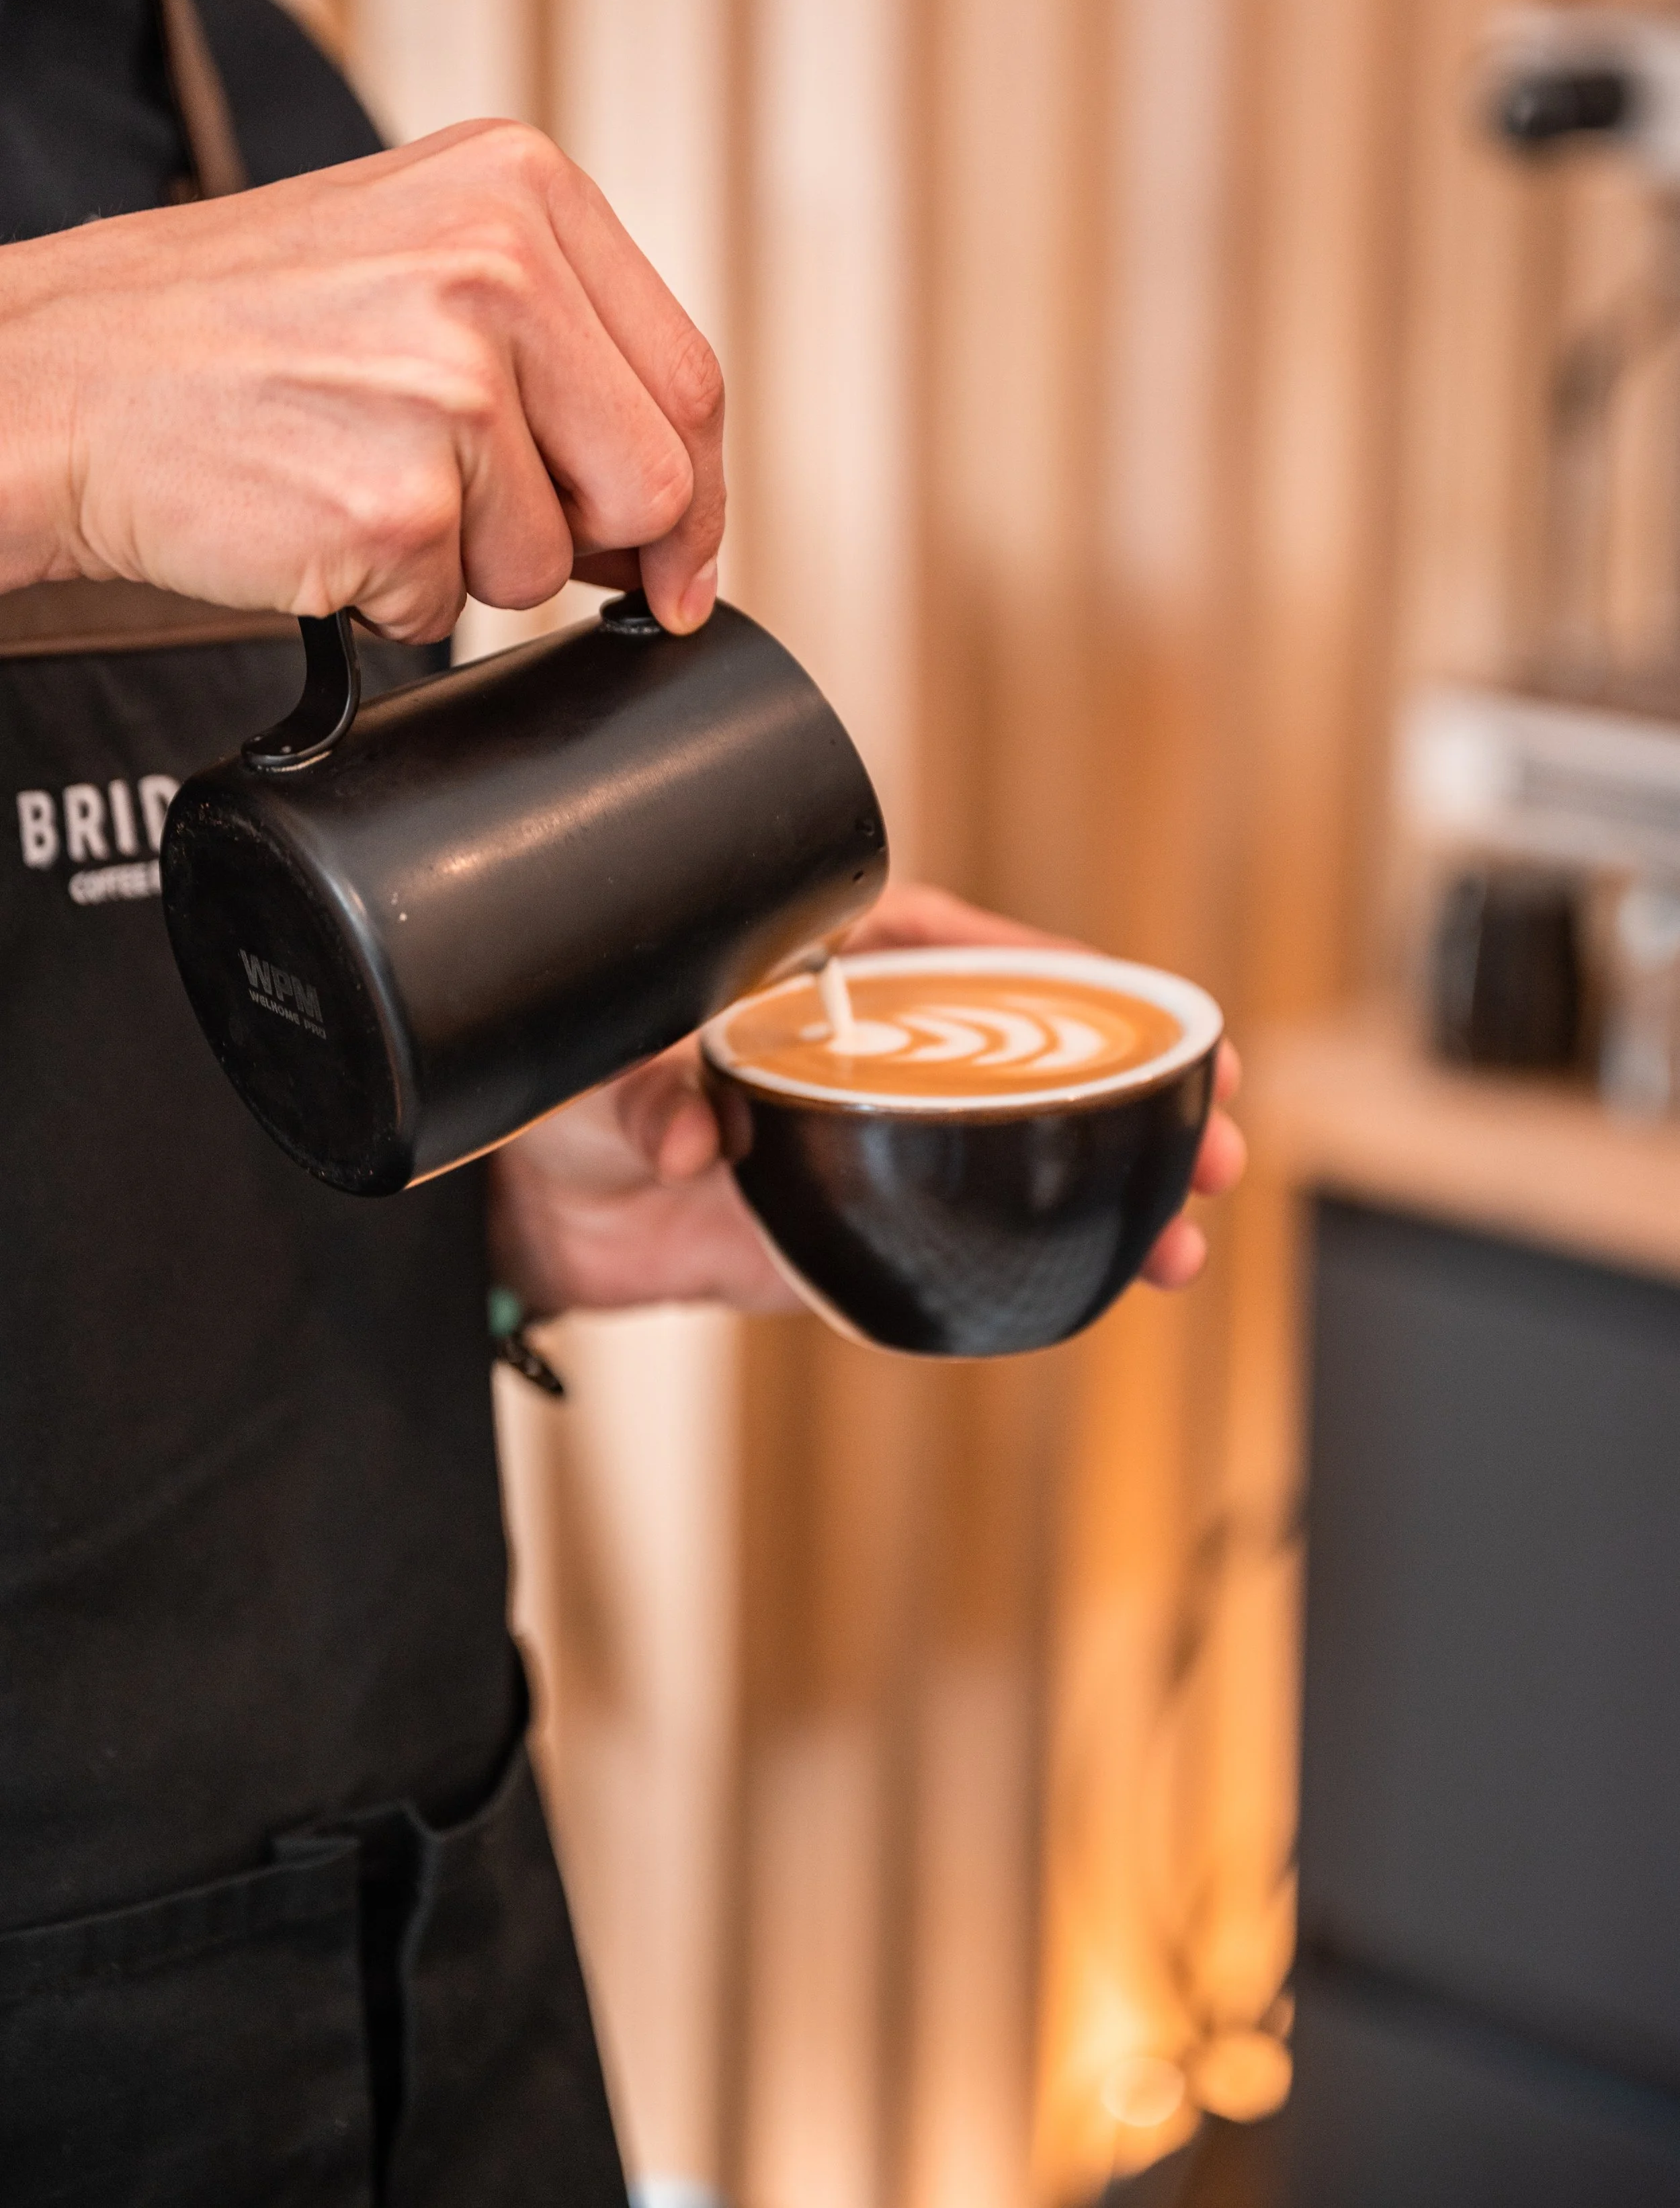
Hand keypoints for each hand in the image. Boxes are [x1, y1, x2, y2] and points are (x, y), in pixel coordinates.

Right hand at [0, 118, 722, 639]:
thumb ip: (558, 351)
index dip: (693, 493)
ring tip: (358, 481)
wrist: (55, 379)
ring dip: (464, 563)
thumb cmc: (221, 330)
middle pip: (654, 480)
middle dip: (592, 542)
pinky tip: (315, 517)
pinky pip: (451, 609)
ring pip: (547, 560)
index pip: (688, 378)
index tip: (678, 554)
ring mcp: (448, 386)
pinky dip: (389, 598)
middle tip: (490, 527)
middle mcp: (497, 268)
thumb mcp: (412, 263)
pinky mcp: (396, 504)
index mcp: (519, 189)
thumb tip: (668, 513)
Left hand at [486, 882, 1245, 1318]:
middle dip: (1144, 1104)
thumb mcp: (605, 1057)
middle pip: (1040, 1065)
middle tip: (1216, 1150)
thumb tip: (687, 1137)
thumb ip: (651, 1084)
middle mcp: (879, 1049)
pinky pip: (957, 1247)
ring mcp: (881, 1144)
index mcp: (842, 963)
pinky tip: (1097, 1287)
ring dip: (1108, 1198)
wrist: (528, 1202)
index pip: (990, 961)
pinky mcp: (860, 1230)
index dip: (1095, 993)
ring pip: (1021, 1161)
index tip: (1178, 1029)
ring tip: (1180, 1245)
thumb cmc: (568, 1079)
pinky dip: (1024, 1269)